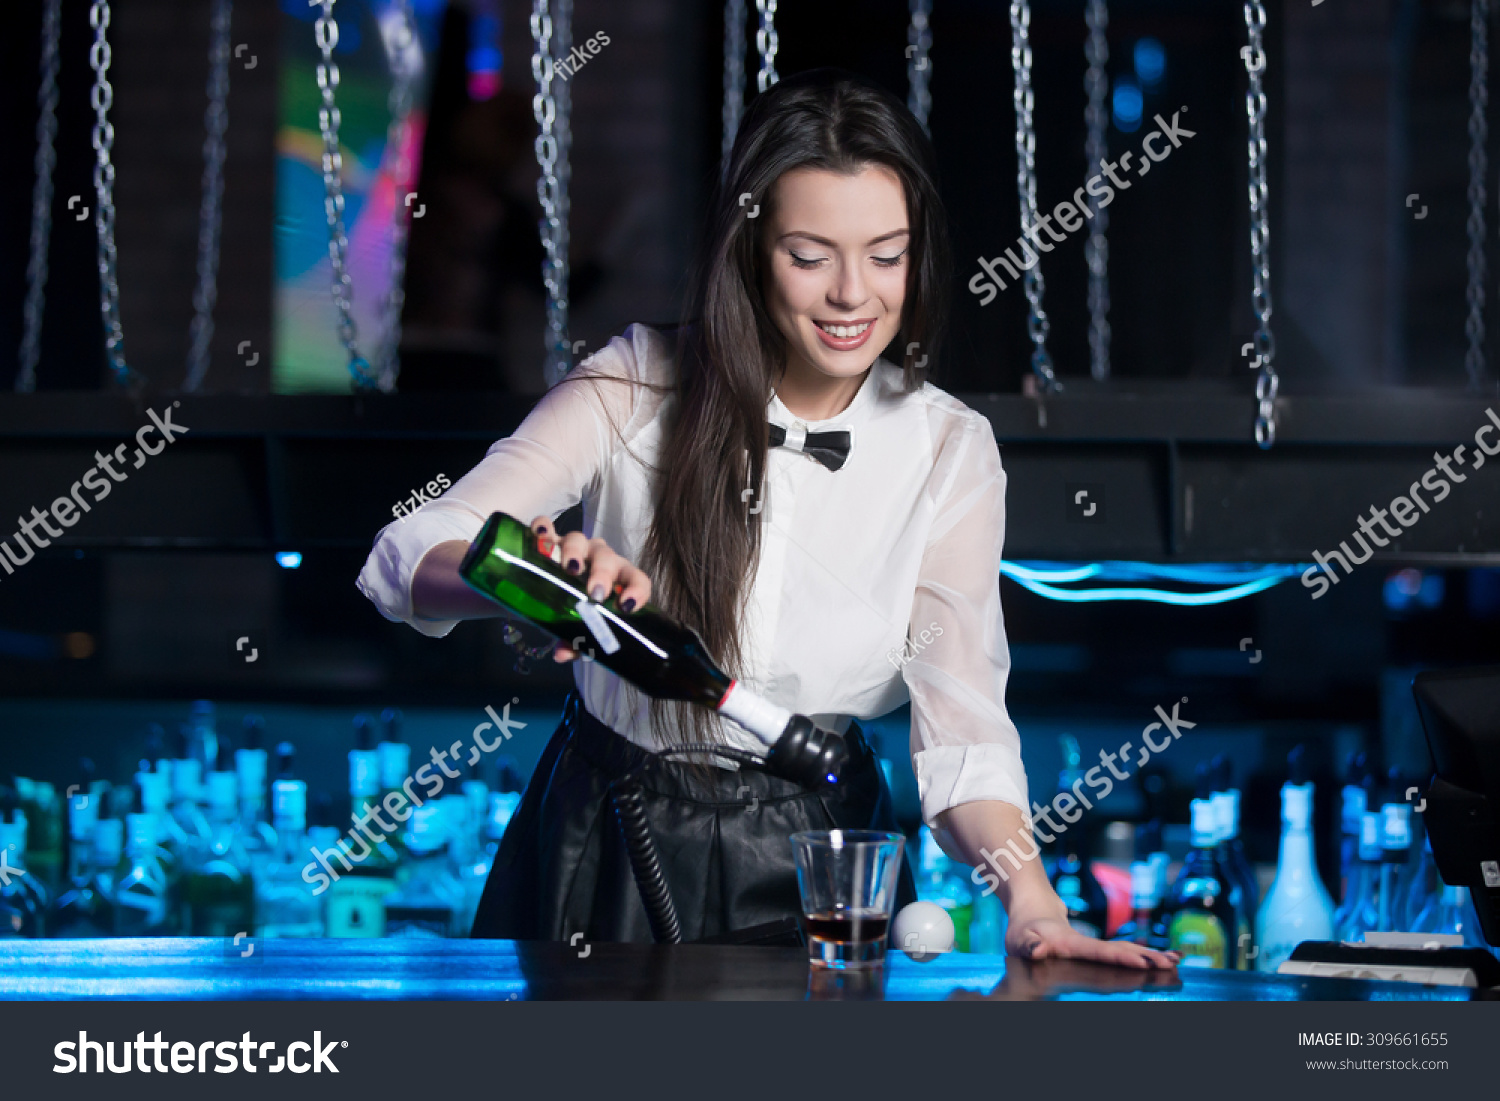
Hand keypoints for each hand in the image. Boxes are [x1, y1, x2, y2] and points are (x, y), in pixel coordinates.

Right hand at [529, 515, 652, 660]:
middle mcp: (598, 558)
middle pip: (606, 558)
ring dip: (574, 553)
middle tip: (595, 594)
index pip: (636, 579)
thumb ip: (576, 643)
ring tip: (568, 569)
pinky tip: (540, 535)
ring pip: (578, 539)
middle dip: (602, 574)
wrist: (549, 590)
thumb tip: (563, 654)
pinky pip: (546, 527)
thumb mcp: (579, 629)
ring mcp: (574, 546)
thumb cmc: (574, 609)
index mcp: (617, 578)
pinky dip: (543, 529)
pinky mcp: (548, 539)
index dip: (636, 590)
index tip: (627, 606)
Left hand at [1004, 913, 1177, 970]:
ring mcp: (1094, 945)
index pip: (1098, 951)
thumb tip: (1036, 950)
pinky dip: (1145, 956)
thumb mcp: (1019, 940)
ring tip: (1177, 960)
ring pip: (1126, 950)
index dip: (1119, 957)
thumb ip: (1028, 945)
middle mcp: (1086, 943)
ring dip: (1151, 955)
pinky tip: (1166, 958)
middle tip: (1171, 963)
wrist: (1032, 909)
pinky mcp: (1097, 948)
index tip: (1141, 962)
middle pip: (1120, 950)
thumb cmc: (1024, 931)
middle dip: (1146, 956)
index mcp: (1070, 943)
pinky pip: (1123, 953)